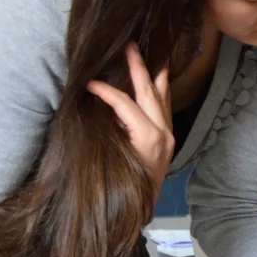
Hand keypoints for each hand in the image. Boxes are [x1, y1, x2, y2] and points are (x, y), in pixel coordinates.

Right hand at [87, 44, 172, 195]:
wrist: (141, 210)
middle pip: (151, 93)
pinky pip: (165, 110)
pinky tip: (158, 84)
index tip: (88, 83)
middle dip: (140, 68)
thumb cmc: (123, 185)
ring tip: (156, 57)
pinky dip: (160, 94)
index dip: (106, 90)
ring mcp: (169, 136)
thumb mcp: (110, 155)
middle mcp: (163, 133)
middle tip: (132, 46)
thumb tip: (96, 104)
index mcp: (148, 136)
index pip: (125, 102)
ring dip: (157, 78)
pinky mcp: (169, 141)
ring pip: (163, 99)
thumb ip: (106, 128)